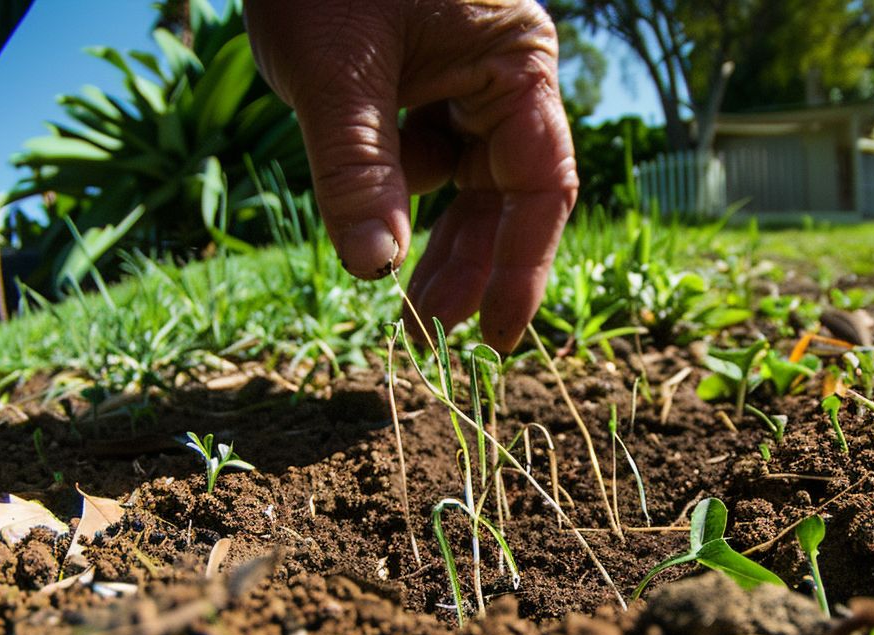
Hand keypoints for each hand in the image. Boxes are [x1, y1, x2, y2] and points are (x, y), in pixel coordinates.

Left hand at [244, 0, 578, 352]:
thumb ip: (357, 170)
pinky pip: (426, 152)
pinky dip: (403, 194)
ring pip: (466, 180)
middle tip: (427, 334)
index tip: (497, 334)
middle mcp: (503, 72)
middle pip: (506, 191)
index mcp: (514, 62)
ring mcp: (463, 74)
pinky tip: (375, 225)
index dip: (523, 265)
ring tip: (405, 308)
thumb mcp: (333, 73)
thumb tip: (374, 268)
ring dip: (438, 240)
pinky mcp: (422, 77)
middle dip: (470, 263)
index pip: (540, 183)